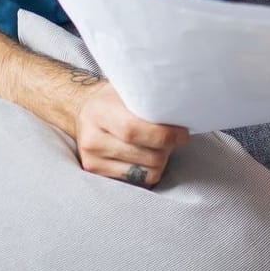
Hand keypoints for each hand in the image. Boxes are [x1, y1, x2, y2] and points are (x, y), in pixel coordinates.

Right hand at [74, 82, 188, 186]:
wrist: (86, 112)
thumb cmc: (116, 99)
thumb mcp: (129, 90)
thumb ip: (149, 99)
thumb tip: (181, 109)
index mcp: (99, 111)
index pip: (133, 130)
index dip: (164, 135)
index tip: (182, 134)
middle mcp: (92, 138)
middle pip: (145, 154)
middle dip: (168, 148)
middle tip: (175, 137)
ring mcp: (92, 159)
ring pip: (145, 171)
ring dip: (161, 160)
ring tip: (159, 145)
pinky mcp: (97, 173)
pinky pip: (138, 180)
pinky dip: (150, 170)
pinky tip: (148, 155)